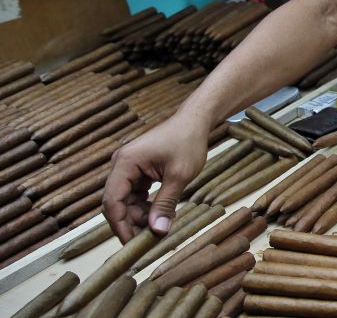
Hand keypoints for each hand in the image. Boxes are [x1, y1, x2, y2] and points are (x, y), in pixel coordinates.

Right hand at [102, 112, 209, 241]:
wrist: (195, 122)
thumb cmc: (187, 143)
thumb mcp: (179, 176)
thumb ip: (165, 204)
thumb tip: (157, 231)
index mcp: (125, 163)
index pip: (112, 202)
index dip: (120, 225)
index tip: (131, 244)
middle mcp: (121, 164)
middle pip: (117, 202)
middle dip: (131, 222)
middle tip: (147, 241)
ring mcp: (129, 167)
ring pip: (127, 200)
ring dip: (139, 215)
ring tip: (158, 227)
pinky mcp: (138, 170)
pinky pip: (135, 193)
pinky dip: (145, 205)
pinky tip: (159, 215)